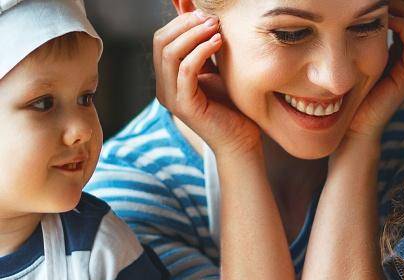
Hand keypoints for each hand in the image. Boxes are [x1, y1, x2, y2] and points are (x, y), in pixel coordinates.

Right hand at [153, 11, 261, 156]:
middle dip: (185, 24)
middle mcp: (164, 88)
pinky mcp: (185, 106)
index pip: (161, 39)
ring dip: (193, 35)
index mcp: (167, 79)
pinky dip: (201, 51)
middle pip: (161, 42)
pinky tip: (218, 43)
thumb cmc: (231, 106)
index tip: (206, 13)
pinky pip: (186, 70)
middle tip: (211, 18)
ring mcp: (171, 98)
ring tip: (215, 28)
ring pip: (169, 54)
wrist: (240, 140)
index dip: (181, 21)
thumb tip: (198, 13)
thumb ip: (203, 46)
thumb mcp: (214, 69)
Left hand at [347, 0, 403, 140]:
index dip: (397, 2)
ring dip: (401, 7)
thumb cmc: (349, 97)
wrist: (354, 127)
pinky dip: (401, 23)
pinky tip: (384, 17)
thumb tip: (355, 12)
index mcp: (398, 53)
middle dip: (401, 1)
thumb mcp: (355, 60)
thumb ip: (360, 40)